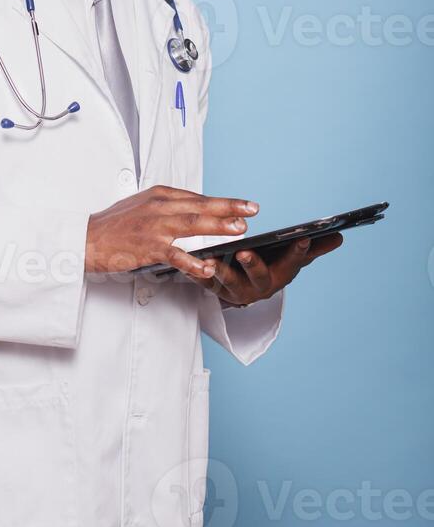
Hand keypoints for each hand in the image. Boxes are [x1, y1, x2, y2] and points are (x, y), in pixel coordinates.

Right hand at [85, 185, 258, 275]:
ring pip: (193, 224)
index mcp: (159, 195)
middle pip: (200, 206)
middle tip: (251, 210)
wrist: (86, 239)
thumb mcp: (141, 205)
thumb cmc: (114, 224)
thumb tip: (193, 208)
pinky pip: (176, 255)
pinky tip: (208, 267)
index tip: (242, 204)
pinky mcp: (147, 247)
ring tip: (239, 229)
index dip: (222, 202)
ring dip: (218, 226)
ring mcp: (154, 226)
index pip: (197, 197)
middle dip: (229, 207)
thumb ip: (167, 206)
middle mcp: (159, 207)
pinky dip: (194, 262)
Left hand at [191, 233, 343, 306]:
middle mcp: (258, 287)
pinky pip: (202, 282)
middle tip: (246, 251)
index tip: (301, 237)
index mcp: (280, 276)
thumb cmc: (269, 267)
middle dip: (253, 265)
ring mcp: (234, 290)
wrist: (243, 290)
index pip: (293, 264)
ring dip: (219, 271)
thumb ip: (314, 248)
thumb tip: (339, 236)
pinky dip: (194, 273)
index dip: (298, 252)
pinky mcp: (212, 288)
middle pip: (258, 277)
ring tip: (212, 259)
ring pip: (227, 283)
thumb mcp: (291, 259)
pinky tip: (187, 261)